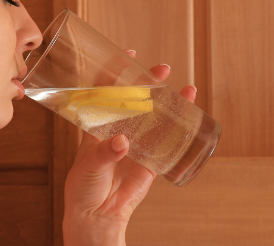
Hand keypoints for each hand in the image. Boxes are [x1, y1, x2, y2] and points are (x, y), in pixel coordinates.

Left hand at [62, 50, 196, 245]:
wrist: (96, 216)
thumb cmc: (83, 188)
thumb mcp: (89, 166)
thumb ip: (104, 153)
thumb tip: (122, 142)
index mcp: (96, 125)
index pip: (105, 91)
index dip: (115, 71)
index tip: (128, 56)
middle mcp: (117, 130)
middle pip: (135, 99)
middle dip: (149, 82)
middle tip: (162, 70)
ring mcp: (136, 143)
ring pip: (155, 117)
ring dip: (169, 102)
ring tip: (186, 90)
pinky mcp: (150, 161)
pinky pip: (166, 142)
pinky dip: (179, 128)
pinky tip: (190, 114)